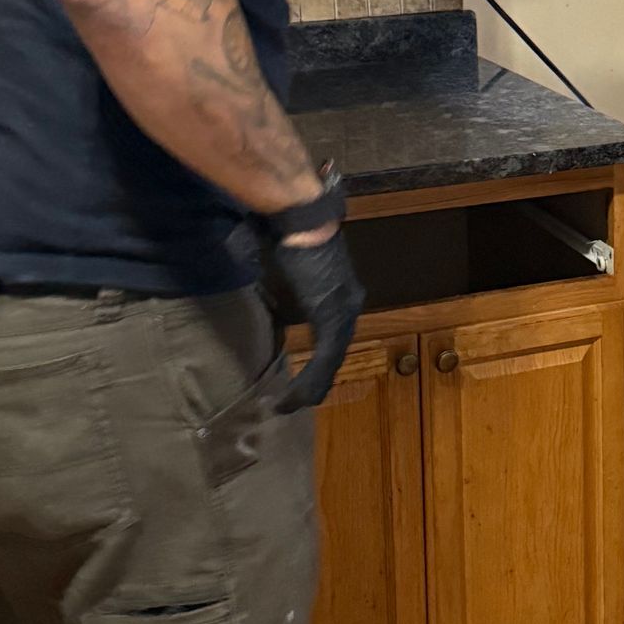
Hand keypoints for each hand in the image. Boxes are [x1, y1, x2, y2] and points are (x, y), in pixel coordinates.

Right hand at [269, 224, 365, 412]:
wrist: (301, 219)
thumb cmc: (290, 236)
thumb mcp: (288, 273)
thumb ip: (288, 294)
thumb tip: (274, 304)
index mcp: (340, 294)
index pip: (334, 337)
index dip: (320, 361)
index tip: (305, 379)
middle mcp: (349, 304)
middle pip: (336, 352)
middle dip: (317, 380)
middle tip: (297, 400)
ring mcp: (344, 312)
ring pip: (331, 361)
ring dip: (310, 387)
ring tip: (290, 404)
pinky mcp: (332, 318)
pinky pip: (324, 359)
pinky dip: (308, 380)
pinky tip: (295, 397)